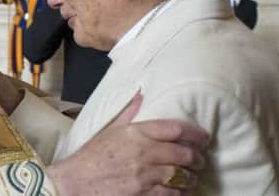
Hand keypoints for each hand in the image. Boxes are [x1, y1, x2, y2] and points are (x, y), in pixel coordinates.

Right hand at [47, 93, 208, 194]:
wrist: (74, 182)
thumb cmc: (91, 156)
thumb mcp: (109, 130)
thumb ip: (129, 113)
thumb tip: (142, 94)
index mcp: (135, 132)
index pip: (175, 128)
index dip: (195, 133)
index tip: (203, 137)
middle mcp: (143, 152)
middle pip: (184, 153)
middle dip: (197, 158)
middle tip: (199, 160)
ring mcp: (145, 175)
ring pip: (182, 176)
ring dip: (190, 177)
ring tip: (191, 177)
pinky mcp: (145, 195)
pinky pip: (173, 194)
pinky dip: (181, 193)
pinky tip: (182, 191)